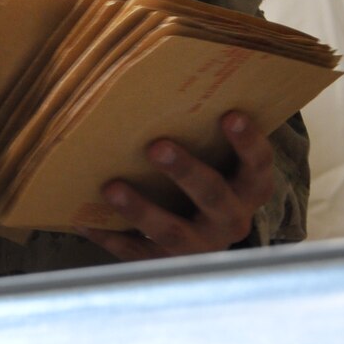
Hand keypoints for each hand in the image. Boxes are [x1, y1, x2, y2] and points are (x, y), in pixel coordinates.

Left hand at [77, 112, 274, 261]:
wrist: (209, 238)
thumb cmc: (213, 178)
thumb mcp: (224, 161)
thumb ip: (210, 134)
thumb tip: (172, 79)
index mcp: (251, 188)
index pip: (258, 163)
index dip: (247, 141)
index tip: (230, 114)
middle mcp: (232, 219)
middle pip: (212, 194)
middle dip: (184, 171)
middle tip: (156, 146)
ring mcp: (201, 246)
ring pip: (173, 232)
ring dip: (141, 209)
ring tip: (112, 187)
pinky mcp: (169, 264)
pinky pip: (138, 253)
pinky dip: (111, 237)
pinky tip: (86, 219)